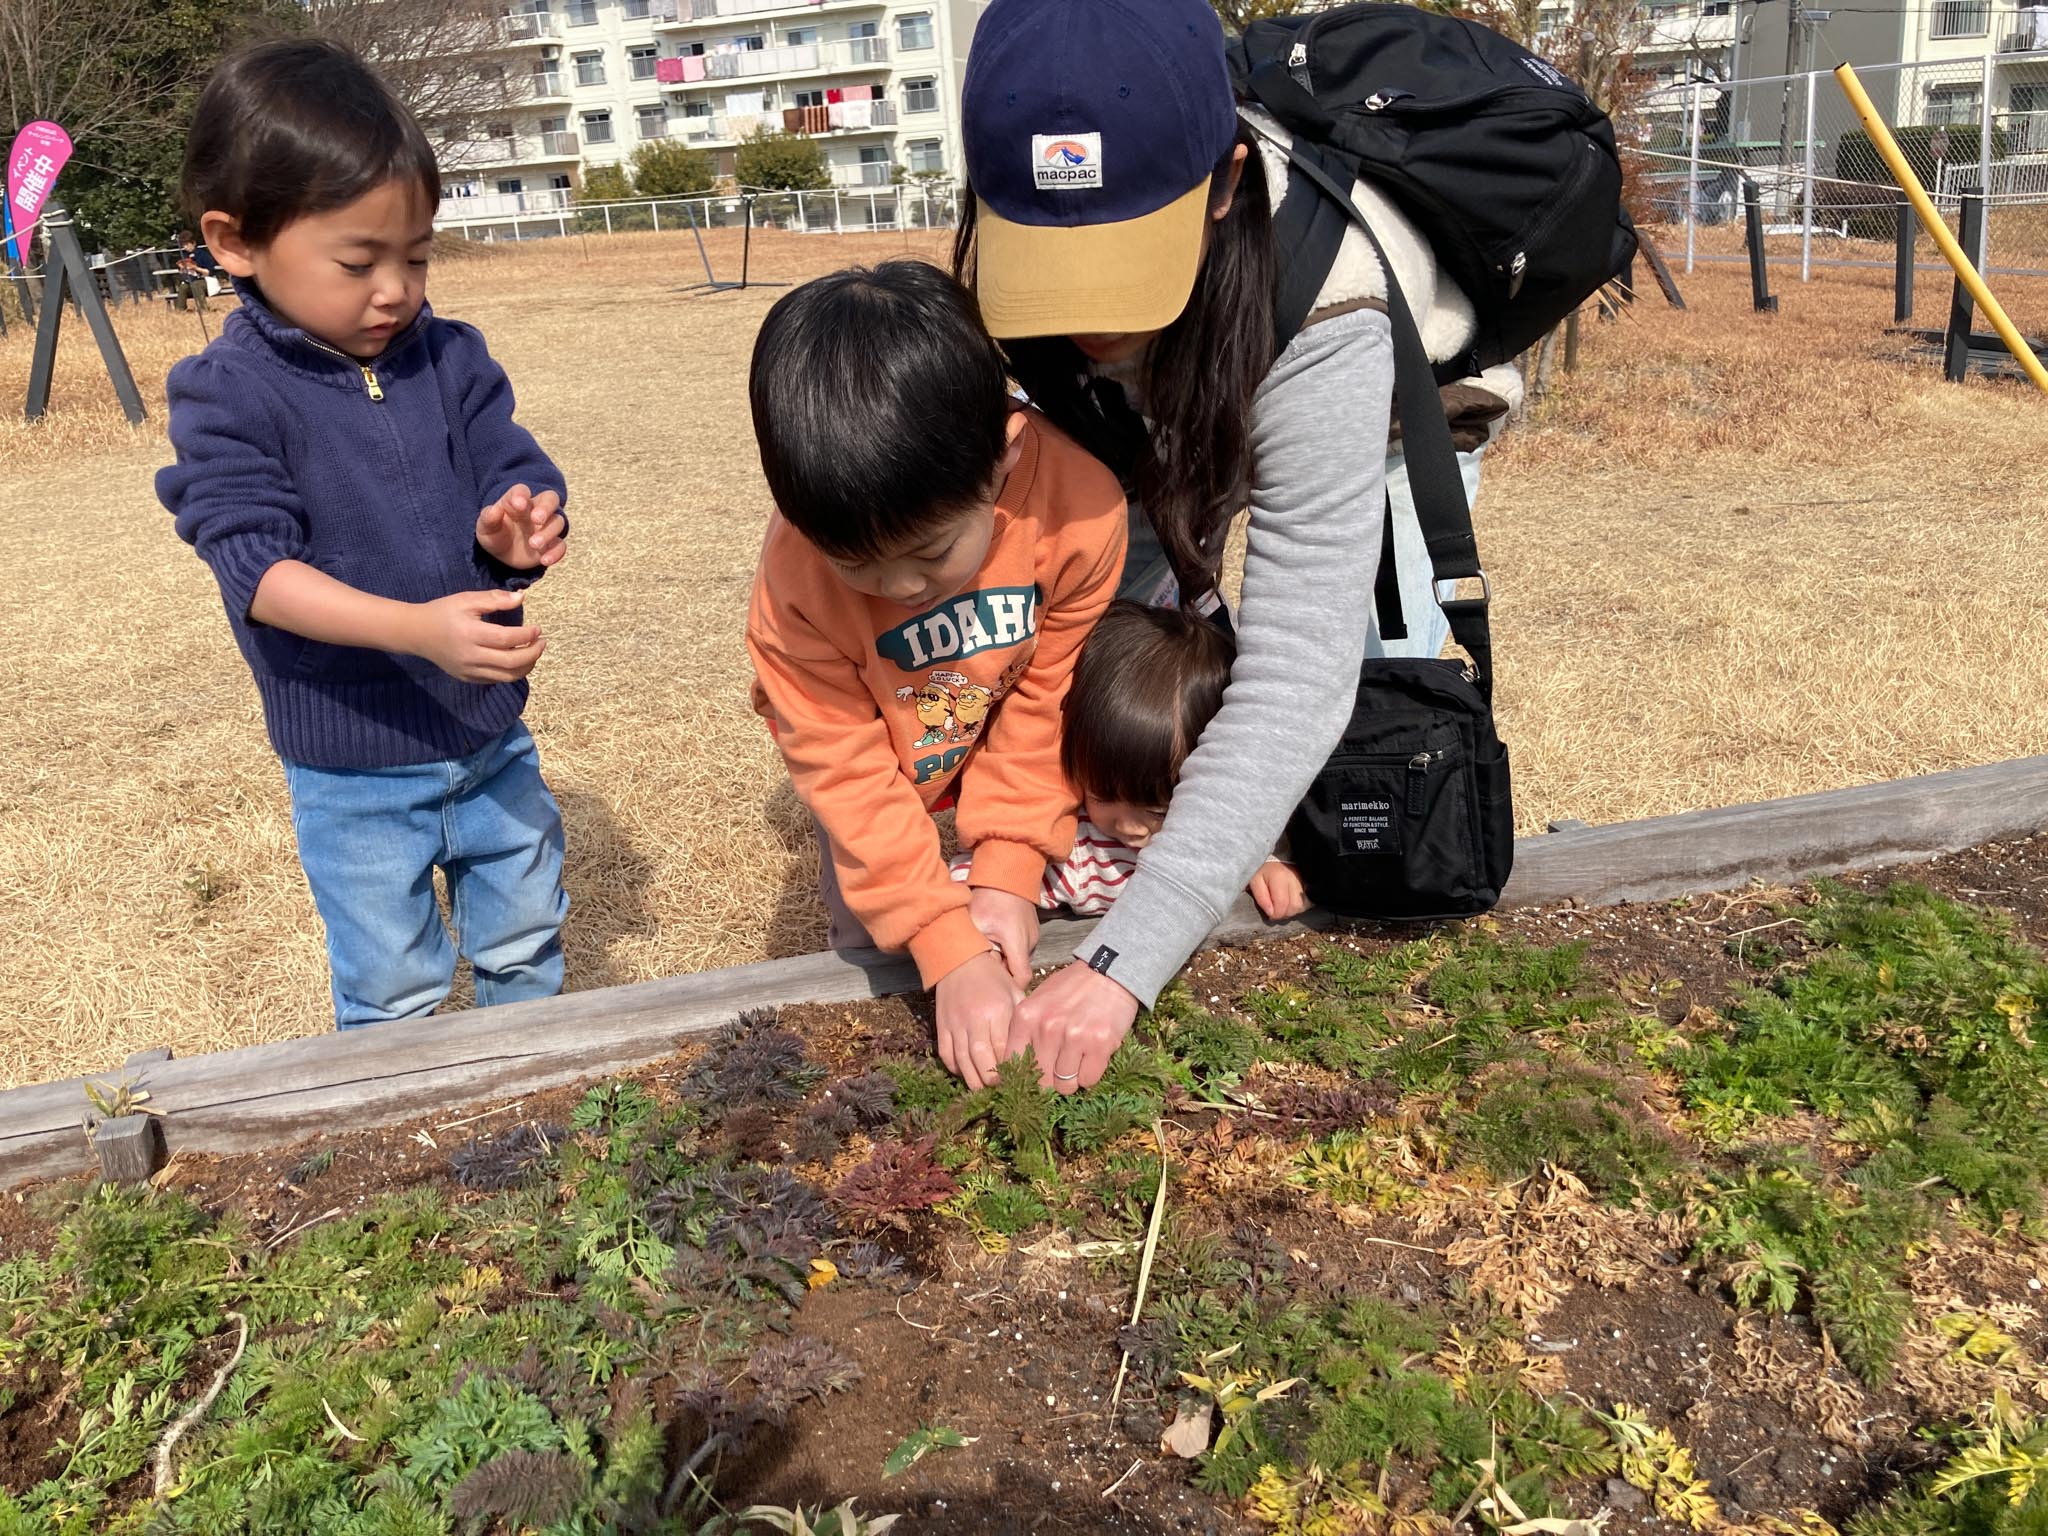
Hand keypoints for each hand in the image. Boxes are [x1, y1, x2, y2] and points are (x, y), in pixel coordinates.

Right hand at [408, 589, 545, 682]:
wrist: (416, 633)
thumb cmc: (443, 612)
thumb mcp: (466, 599)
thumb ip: (494, 598)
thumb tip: (522, 597)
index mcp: (470, 634)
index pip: (507, 639)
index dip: (527, 635)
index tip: (538, 629)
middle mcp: (470, 657)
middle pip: (511, 662)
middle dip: (533, 653)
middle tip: (542, 643)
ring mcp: (469, 671)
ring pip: (507, 676)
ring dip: (526, 666)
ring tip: (534, 652)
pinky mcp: (467, 678)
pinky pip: (496, 679)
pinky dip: (511, 672)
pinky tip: (518, 660)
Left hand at [476, 483, 565, 570]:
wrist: (502, 556)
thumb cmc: (494, 534)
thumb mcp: (485, 527)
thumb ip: (489, 517)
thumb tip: (494, 510)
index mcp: (517, 502)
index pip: (522, 491)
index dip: (521, 495)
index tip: (517, 504)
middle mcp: (535, 511)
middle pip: (550, 499)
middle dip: (546, 508)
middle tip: (537, 519)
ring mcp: (545, 527)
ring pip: (557, 522)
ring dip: (548, 533)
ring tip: (533, 544)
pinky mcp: (551, 545)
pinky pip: (561, 546)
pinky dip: (556, 553)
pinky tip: (544, 560)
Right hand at [935, 951, 1022, 1089]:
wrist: (959, 958)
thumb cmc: (993, 977)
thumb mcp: (1014, 992)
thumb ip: (1021, 1019)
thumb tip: (1032, 1047)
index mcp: (996, 1011)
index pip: (1003, 1050)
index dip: (1010, 1069)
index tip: (1017, 1080)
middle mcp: (974, 1020)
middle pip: (981, 1061)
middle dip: (991, 1080)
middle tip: (1000, 1089)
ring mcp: (955, 1024)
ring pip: (962, 1062)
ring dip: (973, 1080)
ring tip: (984, 1089)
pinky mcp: (941, 1025)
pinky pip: (946, 1054)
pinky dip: (955, 1068)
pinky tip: (965, 1072)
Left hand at [968, 887, 1039, 988]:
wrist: (1007, 873)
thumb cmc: (989, 896)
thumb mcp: (976, 922)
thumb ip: (976, 948)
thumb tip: (970, 971)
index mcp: (1017, 941)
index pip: (1022, 978)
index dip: (1010, 988)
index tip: (996, 990)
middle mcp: (1030, 941)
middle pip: (1020, 971)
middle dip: (1005, 976)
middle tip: (985, 973)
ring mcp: (1033, 936)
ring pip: (1021, 960)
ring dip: (1006, 962)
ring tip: (989, 955)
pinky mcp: (1032, 930)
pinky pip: (1022, 949)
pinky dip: (1010, 952)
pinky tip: (996, 944)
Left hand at [1007, 961, 1138, 1094]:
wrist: (1109, 971)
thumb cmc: (1072, 989)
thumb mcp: (1038, 1001)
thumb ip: (1025, 1031)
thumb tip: (1015, 1069)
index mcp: (1026, 1017)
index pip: (1013, 1065)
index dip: (1022, 1078)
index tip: (1031, 1081)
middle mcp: (1047, 1027)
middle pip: (1040, 1081)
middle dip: (1050, 1082)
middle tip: (1059, 1071)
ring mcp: (1074, 1036)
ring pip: (1065, 1085)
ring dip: (1072, 1079)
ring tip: (1078, 1060)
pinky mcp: (1099, 1044)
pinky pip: (1088, 1080)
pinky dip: (1090, 1075)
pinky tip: (1092, 1058)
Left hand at [1249, 859, 1309, 921]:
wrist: (1273, 856)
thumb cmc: (1262, 870)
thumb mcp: (1254, 882)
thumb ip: (1261, 898)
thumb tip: (1270, 912)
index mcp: (1279, 878)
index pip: (1282, 905)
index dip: (1275, 914)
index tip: (1269, 914)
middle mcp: (1294, 879)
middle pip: (1295, 907)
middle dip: (1284, 914)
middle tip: (1276, 911)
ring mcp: (1303, 881)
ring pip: (1303, 905)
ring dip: (1292, 910)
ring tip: (1283, 907)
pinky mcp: (1307, 883)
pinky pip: (1308, 900)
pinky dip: (1300, 906)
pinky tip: (1291, 903)